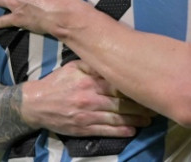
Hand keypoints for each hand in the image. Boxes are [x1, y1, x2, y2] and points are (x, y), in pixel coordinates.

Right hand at [22, 61, 154, 136]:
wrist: (36, 104)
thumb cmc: (58, 82)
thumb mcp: (74, 67)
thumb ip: (93, 65)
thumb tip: (112, 58)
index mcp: (90, 81)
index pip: (118, 85)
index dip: (135, 87)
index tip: (148, 86)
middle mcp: (91, 98)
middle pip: (121, 102)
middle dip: (140, 105)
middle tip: (155, 105)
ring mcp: (88, 115)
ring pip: (116, 118)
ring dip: (135, 119)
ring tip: (149, 119)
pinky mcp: (83, 128)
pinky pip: (106, 131)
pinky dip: (121, 131)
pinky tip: (133, 130)